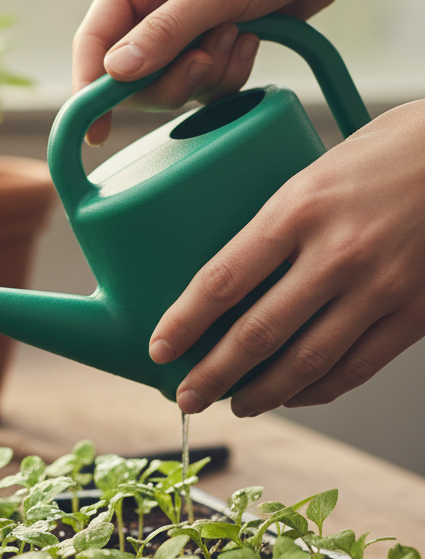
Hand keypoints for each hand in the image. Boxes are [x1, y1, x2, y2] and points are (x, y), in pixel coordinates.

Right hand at [72, 0, 424, 144]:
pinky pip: (201, 85)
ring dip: (206, 74)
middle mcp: (149, 4)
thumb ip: (165, 32)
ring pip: (167, 85)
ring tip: (238, 36)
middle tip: (207, 57)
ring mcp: (178, 27)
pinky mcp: (206, 45)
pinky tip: (250, 42)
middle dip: (173, 76)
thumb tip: (114, 72)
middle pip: (131, 75)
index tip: (95, 130)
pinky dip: (226, 74)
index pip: (95, 40)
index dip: (89, 86)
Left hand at [148, 100, 424, 415]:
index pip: (223, 280)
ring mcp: (381, 286)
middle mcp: (338, 252)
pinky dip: (318, 390)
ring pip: (307, 362)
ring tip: (235, 405)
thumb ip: (272, 226)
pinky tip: (294, 395)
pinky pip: (357, 367)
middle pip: (258, 333)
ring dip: (262, 394)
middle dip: (213, 375)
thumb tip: (225, 279)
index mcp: (298, 209)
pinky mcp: (417, 311)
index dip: (184, 323)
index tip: (159, 349)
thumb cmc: (384, 153)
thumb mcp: (311, 173)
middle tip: (186, 396)